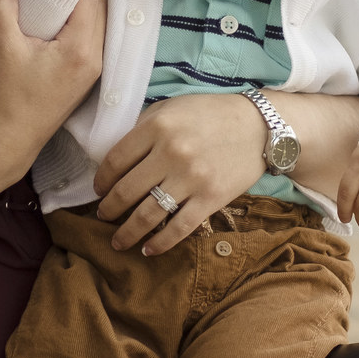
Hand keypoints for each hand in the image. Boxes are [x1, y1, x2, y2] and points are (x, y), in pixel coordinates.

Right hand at [0, 0, 104, 168]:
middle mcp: (96, 59)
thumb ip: (2, 8)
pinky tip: (58, 28)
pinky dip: (82, 28)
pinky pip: (95, 41)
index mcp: (80, 49)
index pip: (88, 1)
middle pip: (100, 10)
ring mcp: (96, 70)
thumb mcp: (2, 48)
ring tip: (54, 7)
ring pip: (100, 25)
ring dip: (82, 12)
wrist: (14, 137)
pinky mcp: (89, 78)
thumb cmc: (10, 96)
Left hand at [91, 92, 267, 253]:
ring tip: (117, 241)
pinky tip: (148, 249)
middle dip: (109, 209)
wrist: (259, 126)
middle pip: (126, 191)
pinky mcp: (212, 198)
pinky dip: (160, 243)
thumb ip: (144, 128)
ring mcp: (192, 178)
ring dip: (127, 232)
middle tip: (103, 216)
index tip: (98, 190)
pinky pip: (179, 228)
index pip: (115, 160)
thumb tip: (117, 157)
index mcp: (157, 127)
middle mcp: (171, 153)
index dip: (101, 180)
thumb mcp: (172, 108)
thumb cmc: (211, 114)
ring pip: (148, 214)